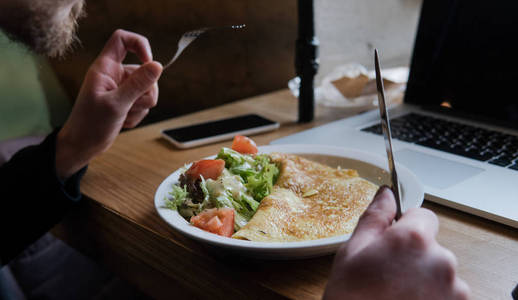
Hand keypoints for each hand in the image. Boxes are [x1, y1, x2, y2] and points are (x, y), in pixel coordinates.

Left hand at [55, 29, 162, 178]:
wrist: (83, 146)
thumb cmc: (90, 124)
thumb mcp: (116, 104)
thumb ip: (138, 84)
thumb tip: (158, 66)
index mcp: (105, 68)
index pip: (122, 40)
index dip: (140, 44)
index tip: (149, 63)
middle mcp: (114, 75)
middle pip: (144, 70)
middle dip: (145, 91)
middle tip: (131, 105)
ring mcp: (121, 88)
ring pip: (148, 89)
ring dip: (141, 106)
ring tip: (124, 115)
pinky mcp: (126, 101)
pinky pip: (144, 103)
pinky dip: (138, 114)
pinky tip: (123, 121)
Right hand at [323, 186, 469, 299]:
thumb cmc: (352, 296)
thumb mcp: (353, 251)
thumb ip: (375, 217)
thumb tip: (386, 193)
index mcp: (414, 238)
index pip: (423, 215)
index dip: (405, 227)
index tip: (392, 241)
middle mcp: (441, 259)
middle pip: (432, 244)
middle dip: (413, 253)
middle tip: (387, 272)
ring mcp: (453, 287)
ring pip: (439, 269)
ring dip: (424, 275)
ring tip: (396, 292)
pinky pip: (447, 291)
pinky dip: (432, 294)